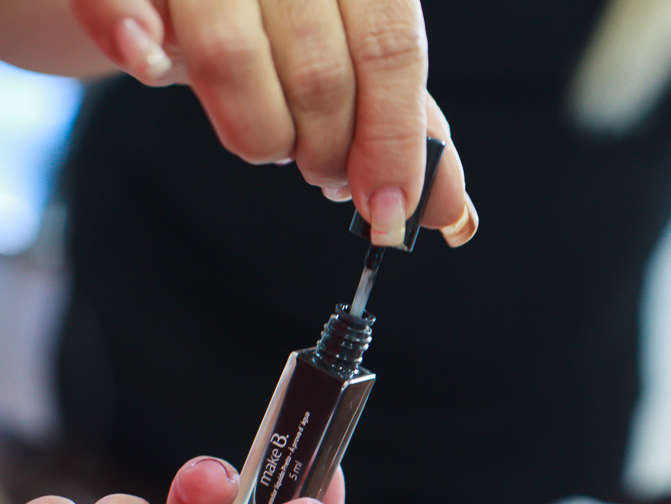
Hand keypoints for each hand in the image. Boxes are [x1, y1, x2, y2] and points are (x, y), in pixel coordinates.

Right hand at [67, 0, 476, 247]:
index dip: (394, 142)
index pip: (392, 50)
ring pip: (233, 60)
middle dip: (328, 151)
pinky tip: (149, 62)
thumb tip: (449, 211)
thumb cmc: (267, 19)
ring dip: (256, 132)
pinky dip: (132, 40)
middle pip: (320, 69)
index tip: (389, 212)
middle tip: (323, 171)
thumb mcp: (346, 57)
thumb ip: (400, 123)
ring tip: (265, 136)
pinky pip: (118, 5)